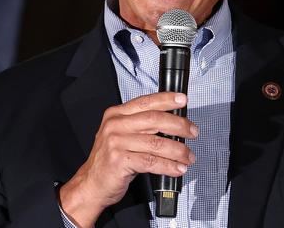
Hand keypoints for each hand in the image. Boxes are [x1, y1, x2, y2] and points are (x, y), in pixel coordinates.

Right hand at [59, 92, 197, 226]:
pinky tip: (178, 168)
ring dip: (178, 150)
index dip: (167, 99)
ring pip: (156, 143)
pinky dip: (168, 166)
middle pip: (155, 120)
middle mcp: (115, 125)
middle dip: (179, 126)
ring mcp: (115, 142)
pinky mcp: (119, 161)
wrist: (90, 184)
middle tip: (193, 132)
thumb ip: (143, 126)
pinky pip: (151, 161)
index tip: (183, 100)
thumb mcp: (123, 135)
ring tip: (188, 156)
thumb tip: (174, 123)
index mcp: (116, 114)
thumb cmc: (111, 159)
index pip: (146, 102)